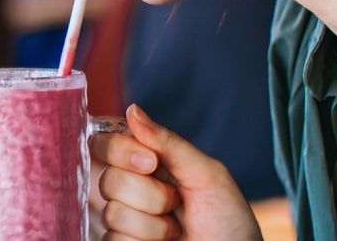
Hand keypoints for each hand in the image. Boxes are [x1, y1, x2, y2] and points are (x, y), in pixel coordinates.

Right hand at [90, 104, 262, 240]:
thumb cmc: (229, 220)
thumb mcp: (207, 174)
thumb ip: (169, 143)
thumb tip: (132, 110)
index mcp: (149, 163)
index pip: (108, 143)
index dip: (120, 150)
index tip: (150, 162)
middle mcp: (132, 190)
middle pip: (107, 179)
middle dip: (148, 193)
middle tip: (176, 202)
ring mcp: (127, 221)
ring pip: (111, 213)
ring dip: (151, 224)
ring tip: (175, 230)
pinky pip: (112, 239)